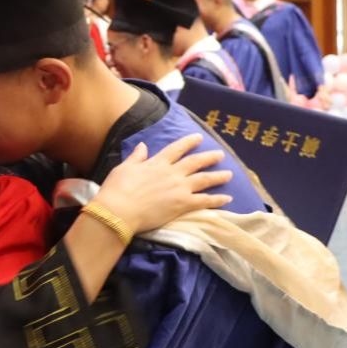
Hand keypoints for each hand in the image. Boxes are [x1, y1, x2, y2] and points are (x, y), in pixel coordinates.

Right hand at [94, 133, 232, 235]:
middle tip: (220, 154)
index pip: (176, 149)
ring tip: (229, 175)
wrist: (119, 210)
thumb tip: (143, 146)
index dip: (188, 142)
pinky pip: (204, 201)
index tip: (198, 137)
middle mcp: (172, 173)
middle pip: (195, 162)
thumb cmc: (117, 189)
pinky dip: (217, 199)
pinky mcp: (183, 204)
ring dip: (217, 176)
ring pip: (204, 180)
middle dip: (209, 157)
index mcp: (158, 163)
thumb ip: (136, 157)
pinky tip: (227, 198)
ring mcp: (180, 188)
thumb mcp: (124, 168)